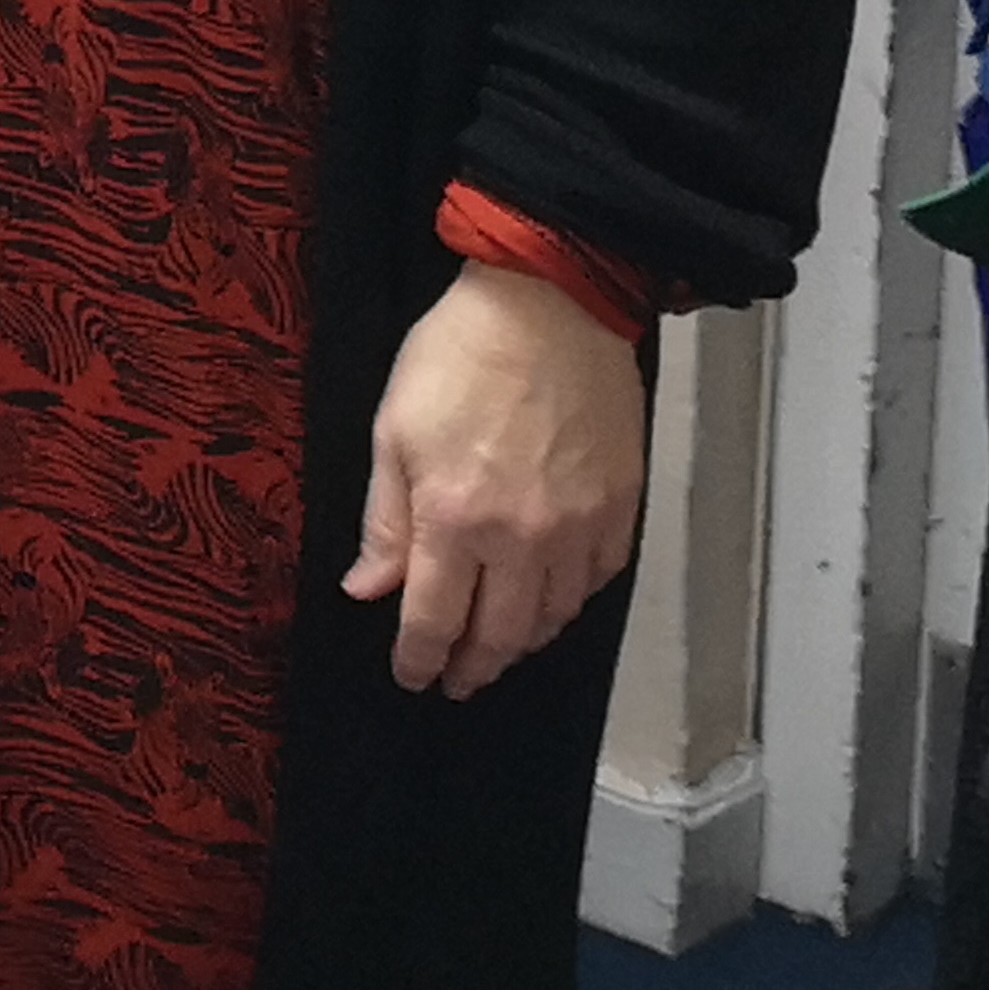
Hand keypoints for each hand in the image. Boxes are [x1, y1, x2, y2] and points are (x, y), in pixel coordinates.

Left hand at [347, 263, 649, 697]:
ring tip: (498, 650)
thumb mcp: (392, 433)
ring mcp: (580, 527)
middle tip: (457, 683)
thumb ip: (384, 523)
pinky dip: (570, 604)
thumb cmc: (455, 360)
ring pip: (554, 617)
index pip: (434, 619)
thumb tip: (367, 591)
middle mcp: (522, 538)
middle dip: (473, 668)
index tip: (412, 679)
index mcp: (454, 519)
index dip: (420, 660)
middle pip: (500, 635)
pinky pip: (598, 581)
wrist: (549, 306)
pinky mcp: (622, 508)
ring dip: (522, 644)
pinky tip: (550, 603)